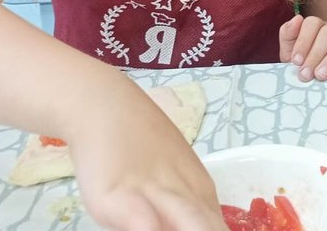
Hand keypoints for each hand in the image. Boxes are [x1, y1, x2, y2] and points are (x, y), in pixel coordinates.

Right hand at [67, 85, 226, 230]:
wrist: (106, 108)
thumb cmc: (138, 143)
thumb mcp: (171, 176)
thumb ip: (185, 205)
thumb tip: (200, 222)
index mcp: (201, 192)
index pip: (220, 228)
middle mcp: (185, 194)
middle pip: (211, 229)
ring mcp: (155, 194)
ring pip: (190, 224)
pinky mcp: (121, 197)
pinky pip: (143, 221)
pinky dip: (152, 229)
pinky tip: (153, 230)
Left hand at [278, 14, 326, 81]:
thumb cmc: (309, 67)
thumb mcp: (292, 55)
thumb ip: (288, 36)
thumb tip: (296, 19)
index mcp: (317, 27)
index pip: (312, 23)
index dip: (303, 41)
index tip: (296, 62)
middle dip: (315, 54)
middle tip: (307, 74)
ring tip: (322, 74)